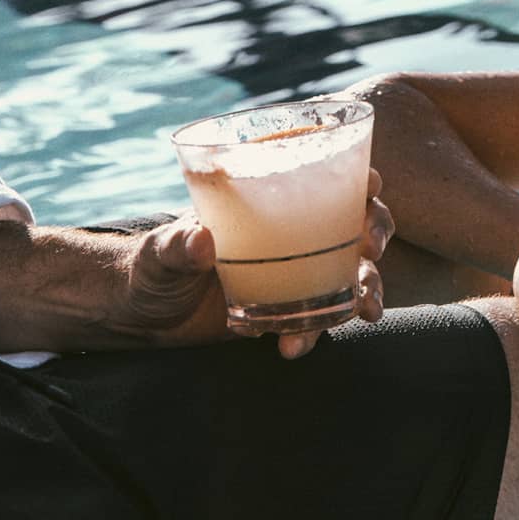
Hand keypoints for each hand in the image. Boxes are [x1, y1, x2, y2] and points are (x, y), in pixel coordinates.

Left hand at [123, 169, 392, 358]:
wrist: (142, 318)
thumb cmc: (148, 266)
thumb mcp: (157, 252)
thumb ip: (176, 246)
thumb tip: (201, 240)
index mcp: (266, 198)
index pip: (325, 173)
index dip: (358, 175)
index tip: (370, 187)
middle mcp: (290, 231)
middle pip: (356, 220)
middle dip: (376, 232)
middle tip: (371, 253)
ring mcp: (294, 272)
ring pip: (352, 271)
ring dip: (367, 289)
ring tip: (365, 312)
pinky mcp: (288, 310)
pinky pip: (319, 317)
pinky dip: (315, 330)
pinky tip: (291, 346)